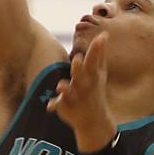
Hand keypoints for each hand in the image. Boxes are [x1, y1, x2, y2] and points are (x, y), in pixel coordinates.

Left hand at [47, 32, 115, 151]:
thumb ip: (100, 54)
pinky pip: (59, 105)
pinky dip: (55, 105)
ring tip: (61, 86)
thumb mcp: (100, 73)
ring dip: (66, 88)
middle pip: (81, 75)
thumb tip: (104, 34)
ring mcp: (75, 97)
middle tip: (77, 59)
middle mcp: (84, 86)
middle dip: (79, 69)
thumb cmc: (95, 90)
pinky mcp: (66, 107)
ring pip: (69, 91)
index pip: (94, 61)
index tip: (101, 37)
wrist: (94, 120)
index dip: (97, 49)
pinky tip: (49, 106)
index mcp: (92, 76)